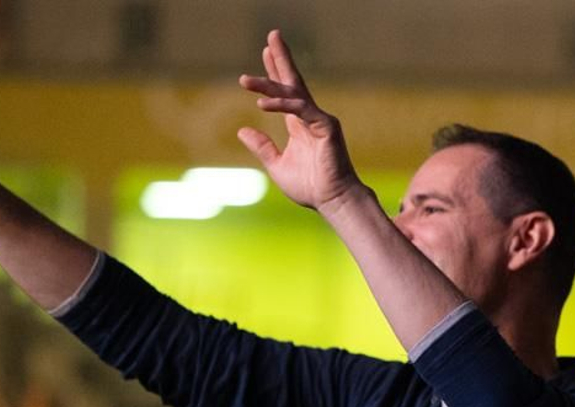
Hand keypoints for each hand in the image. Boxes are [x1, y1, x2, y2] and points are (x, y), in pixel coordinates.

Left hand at [236, 29, 364, 214]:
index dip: (274, 72)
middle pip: (293, 82)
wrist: (332, 202)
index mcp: (299, 125)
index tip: (266, 52)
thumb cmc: (310, 188)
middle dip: (282, 58)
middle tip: (272, 35)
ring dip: (268, 84)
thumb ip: (262, 147)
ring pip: (292, 94)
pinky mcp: (326, 126)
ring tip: (244, 80)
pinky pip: (300, 109)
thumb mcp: (276, 165)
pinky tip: (261, 105)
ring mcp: (319, 120)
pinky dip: (281, 105)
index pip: (285, 93)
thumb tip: (242, 131)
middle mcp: (310, 118)